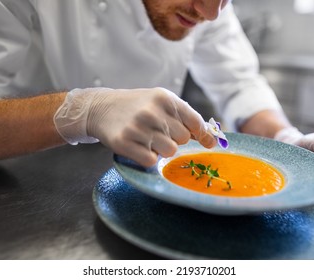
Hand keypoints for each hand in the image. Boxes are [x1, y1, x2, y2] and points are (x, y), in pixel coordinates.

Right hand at [54, 87, 216, 166]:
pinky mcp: (124, 143)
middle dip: (175, 139)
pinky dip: (149, 157)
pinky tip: (140, 147)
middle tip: (160, 133)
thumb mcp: (161, 102)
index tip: (204, 141)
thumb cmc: (137, 106)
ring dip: (163, 150)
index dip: (201, 134)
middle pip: (183, 139)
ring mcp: (138, 127)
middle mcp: (152, 111)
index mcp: (165, 98)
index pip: (196, 122)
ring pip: (170, 151)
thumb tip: (211, 139)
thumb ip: (185, 117)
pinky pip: (151, 160)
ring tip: (149, 140)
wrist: (102, 108)